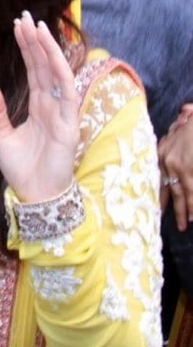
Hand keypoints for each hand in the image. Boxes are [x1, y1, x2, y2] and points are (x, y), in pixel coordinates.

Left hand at [0, 11, 78, 202]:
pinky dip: (61, 74)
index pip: (33, 70)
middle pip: (44, 66)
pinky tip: (52, 57)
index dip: (27, 48)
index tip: (18, 26)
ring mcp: (62, 112)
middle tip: (26, 17)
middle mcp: (51, 104)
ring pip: (57, 74)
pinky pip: (67, 94)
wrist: (33, 195)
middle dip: (36, 41)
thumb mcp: (1, 135)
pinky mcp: (70, 124)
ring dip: (49, 51)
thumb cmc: (21, 168)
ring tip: (38, 28)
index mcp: (38, 106)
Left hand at [159, 105, 192, 230]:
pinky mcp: (190, 170)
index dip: (160, 194)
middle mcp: (167, 161)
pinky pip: (192, 190)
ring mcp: (179, 167)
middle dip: (173, 208)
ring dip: (186, 210)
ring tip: (186, 223)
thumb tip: (170, 156)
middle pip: (170, 189)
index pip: (159, 178)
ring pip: (183, 193)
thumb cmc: (191, 122)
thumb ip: (172, 142)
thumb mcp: (177, 130)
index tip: (157, 208)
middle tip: (175, 224)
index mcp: (161, 152)